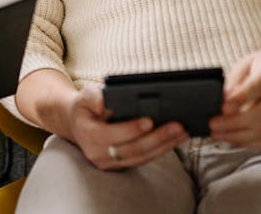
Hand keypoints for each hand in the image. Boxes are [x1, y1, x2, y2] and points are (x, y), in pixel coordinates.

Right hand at [66, 87, 188, 170]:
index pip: (112, 135)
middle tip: (178, 126)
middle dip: (157, 138)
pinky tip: (176, 139)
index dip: (131, 129)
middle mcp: (99, 154)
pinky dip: (162, 149)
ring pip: (142, 157)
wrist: (78, 124)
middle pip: (132, 149)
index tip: (149, 120)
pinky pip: (144, 159)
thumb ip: (93, 97)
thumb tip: (104, 102)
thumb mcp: (84, 96)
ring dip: (164, 146)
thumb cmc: (85, 107)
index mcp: (89, 135)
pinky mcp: (122, 165)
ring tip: (182, 132)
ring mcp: (111, 163)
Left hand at [209, 49, 260, 147]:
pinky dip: (249, 143)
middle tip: (213, 124)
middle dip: (234, 122)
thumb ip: (234, 82)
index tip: (222, 107)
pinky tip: (233, 139)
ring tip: (218, 134)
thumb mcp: (245, 65)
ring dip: (238, 135)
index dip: (240, 98)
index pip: (258, 87)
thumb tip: (221, 100)